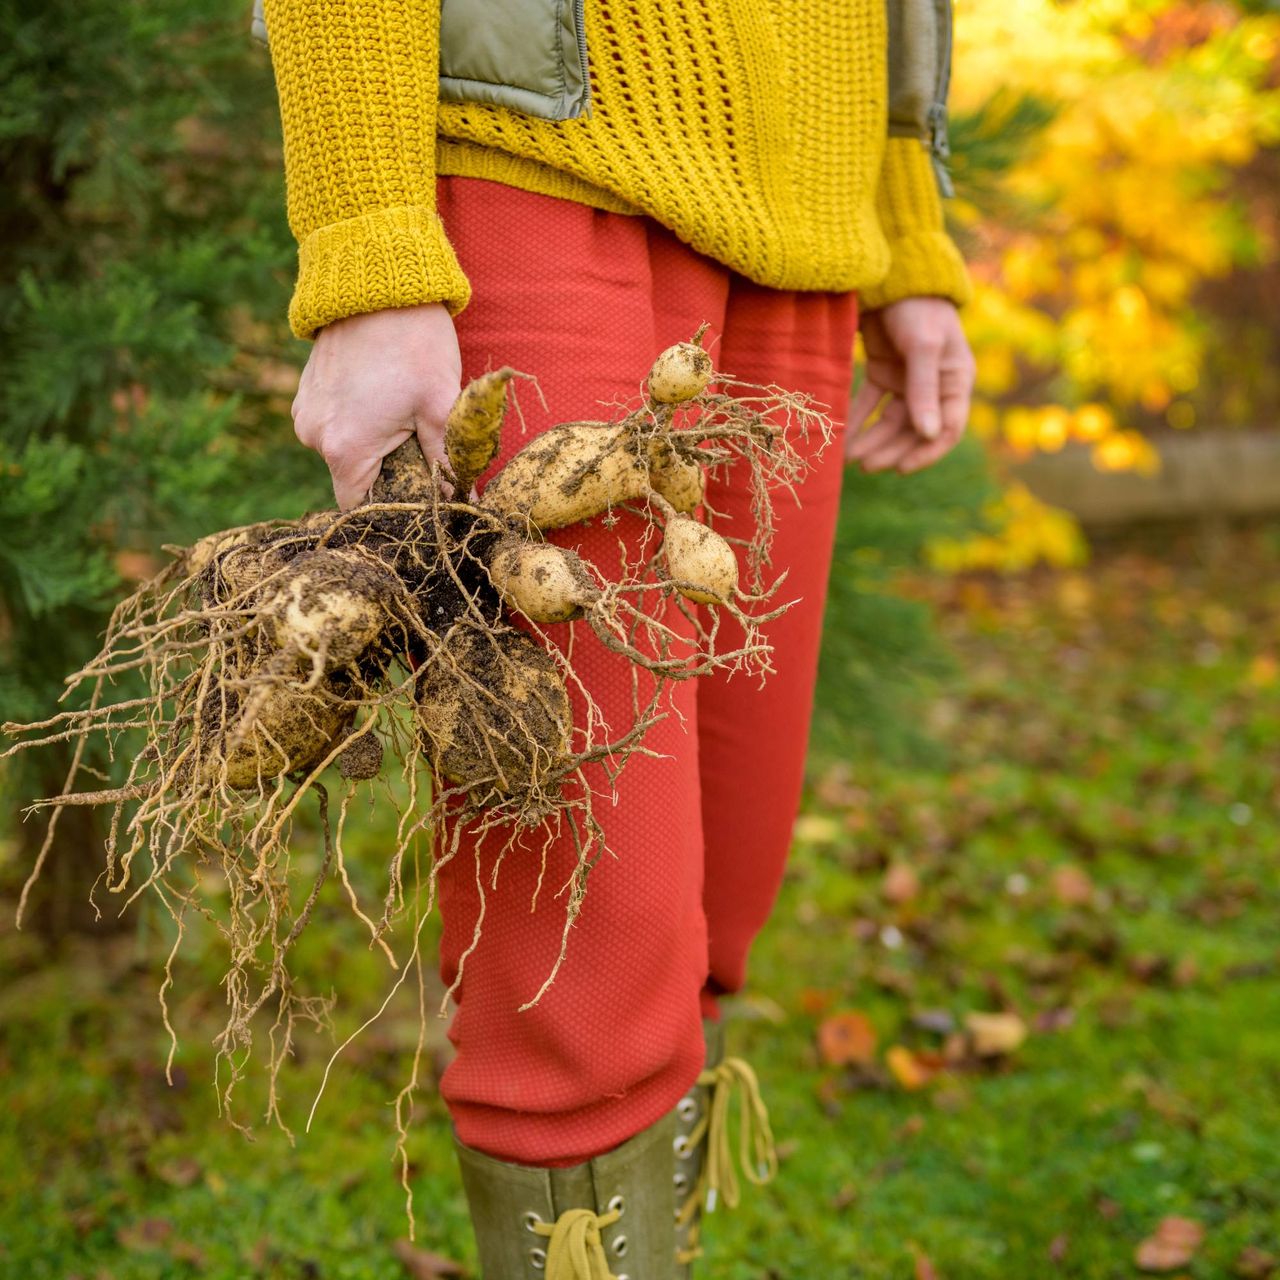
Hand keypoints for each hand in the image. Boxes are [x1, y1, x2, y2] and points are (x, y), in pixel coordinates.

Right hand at [292, 303, 461, 508]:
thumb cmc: (414, 342)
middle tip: (420, 447)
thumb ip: (447, 459)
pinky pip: (334, 426)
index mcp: (345, 448)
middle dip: (389, 473)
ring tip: (402, 414)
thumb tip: (464, 501)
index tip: (419, 497)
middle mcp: (314, 437)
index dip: (393, 507)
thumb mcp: (441, 405)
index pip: (362, 507)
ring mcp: (305, 414)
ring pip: (345, 451)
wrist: (377, 282)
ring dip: (374, 445)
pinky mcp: (305, 394)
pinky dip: (358, 422)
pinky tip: (382, 397)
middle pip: (355, 480)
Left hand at [846, 297, 974, 473]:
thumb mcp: (924, 346)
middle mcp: (934, 386)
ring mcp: (907, 381)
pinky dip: (858, 420)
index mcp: (955, 381)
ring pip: (890, 422)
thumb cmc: (918, 307)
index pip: (947, 428)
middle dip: (891, 450)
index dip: (926, 453)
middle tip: (865, 465)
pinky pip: (870, 405)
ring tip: (850, 457)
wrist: (892, 274)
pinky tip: (842, 437)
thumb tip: (928, 435)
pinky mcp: (882, 373)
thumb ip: (923, 390)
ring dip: (873, 440)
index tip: (901, 468)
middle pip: (914, 430)